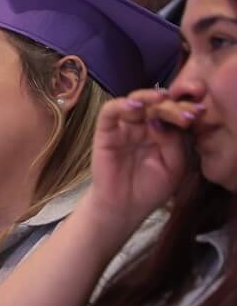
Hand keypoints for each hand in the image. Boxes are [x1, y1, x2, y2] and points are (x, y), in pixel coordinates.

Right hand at [86, 89, 195, 235]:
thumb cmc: (150, 188)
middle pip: (157, 104)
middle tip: (185, 113)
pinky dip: (121, 105)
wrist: (125, 208)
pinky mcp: (106, 132)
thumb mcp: (175, 166)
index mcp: (164, 132)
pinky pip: (109, 112)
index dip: (186, 108)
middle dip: (172, 105)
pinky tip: (136, 106)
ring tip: (162, 99)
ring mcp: (124, 128)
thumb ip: (173, 142)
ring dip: (148, 97)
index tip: (199, 112)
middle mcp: (144, 126)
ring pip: (135, 101)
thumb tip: (160, 122)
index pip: (175, 112)